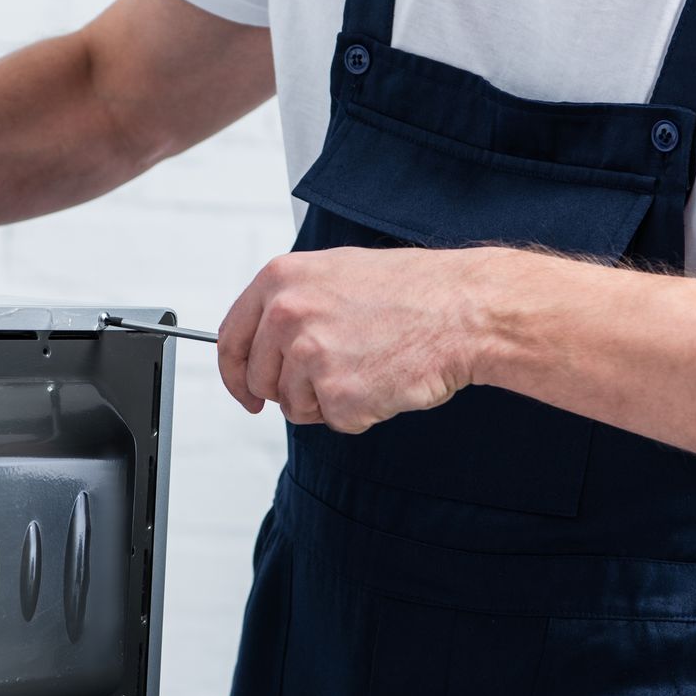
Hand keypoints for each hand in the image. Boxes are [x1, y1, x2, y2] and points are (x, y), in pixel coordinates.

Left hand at [217, 247, 491, 432]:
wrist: (464, 310)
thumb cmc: (413, 292)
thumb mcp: (336, 274)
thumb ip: (291, 304)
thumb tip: (265, 341)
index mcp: (280, 280)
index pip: (230, 340)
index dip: (235, 374)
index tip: (246, 393)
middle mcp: (286, 315)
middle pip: (260, 380)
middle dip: (289, 391)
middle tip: (334, 376)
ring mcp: (310, 355)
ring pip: (295, 406)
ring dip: (329, 400)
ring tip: (369, 367)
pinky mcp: (338, 393)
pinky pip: (335, 421)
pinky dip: (362, 411)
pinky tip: (385, 379)